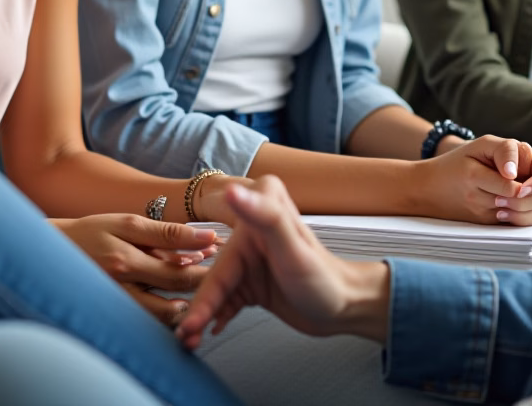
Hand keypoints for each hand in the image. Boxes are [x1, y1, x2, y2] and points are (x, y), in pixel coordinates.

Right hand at [53, 214, 219, 324]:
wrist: (51, 254)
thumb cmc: (91, 232)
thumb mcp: (125, 223)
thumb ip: (163, 233)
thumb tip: (204, 238)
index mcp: (126, 259)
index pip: (179, 267)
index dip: (206, 262)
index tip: (224, 252)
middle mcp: (122, 285)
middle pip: (176, 292)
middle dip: (205, 281)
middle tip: (224, 272)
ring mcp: (119, 303)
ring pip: (165, 314)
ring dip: (189, 303)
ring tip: (206, 290)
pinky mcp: (116, 313)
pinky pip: (150, 321)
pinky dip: (169, 313)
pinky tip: (180, 304)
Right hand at [176, 177, 389, 348]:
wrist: (346, 306)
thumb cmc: (325, 278)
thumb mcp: (293, 247)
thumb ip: (264, 216)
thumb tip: (232, 190)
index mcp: (256, 215)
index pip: (221, 263)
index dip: (204, 296)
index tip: (189, 322)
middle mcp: (248, 231)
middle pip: (215, 276)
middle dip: (199, 310)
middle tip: (185, 336)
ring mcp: (249, 258)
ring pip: (216, 290)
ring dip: (203, 316)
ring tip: (191, 340)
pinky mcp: (251, 280)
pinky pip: (225, 298)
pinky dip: (216, 315)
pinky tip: (209, 332)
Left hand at [419, 135, 531, 225]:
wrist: (433, 189)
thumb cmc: (455, 166)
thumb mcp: (476, 151)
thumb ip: (502, 158)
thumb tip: (517, 181)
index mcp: (521, 158)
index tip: (520, 188)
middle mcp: (525, 179)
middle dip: (529, 199)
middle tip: (500, 201)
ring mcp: (520, 200)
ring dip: (522, 212)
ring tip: (497, 209)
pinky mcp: (511, 216)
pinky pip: (528, 223)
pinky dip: (518, 222)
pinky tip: (498, 216)